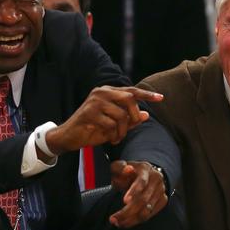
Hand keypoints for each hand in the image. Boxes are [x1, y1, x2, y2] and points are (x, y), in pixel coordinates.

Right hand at [45, 86, 162, 155]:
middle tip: (131, 127)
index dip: (147, 95)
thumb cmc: (92, 130)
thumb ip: (130, 120)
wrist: (68, 137)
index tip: (161, 98)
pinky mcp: (89, 113)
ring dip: (122, 130)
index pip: (131, 91)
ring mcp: (95, 101)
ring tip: (117, 137)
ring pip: (121, 115)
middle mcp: (101, 92)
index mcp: (108, 92)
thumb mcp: (114, 125)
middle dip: (134, 116)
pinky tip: (109, 139)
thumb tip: (147, 114)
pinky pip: (111, 124)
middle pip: (129, 99)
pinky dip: (113, 135)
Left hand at [108, 161, 167, 227]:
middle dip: (127, 211)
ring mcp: (161, 191)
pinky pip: (150, 215)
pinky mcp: (162, 201)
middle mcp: (156, 180)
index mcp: (146, 169)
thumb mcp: (120, 166)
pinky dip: (137, 221)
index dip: (134, 191)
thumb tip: (127, 169)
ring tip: (117, 223)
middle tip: (113, 219)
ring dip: (131, 219)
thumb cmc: (127, 172)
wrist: (145, 174)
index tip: (124, 201)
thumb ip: (119, 167)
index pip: (142, 181)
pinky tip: (126, 222)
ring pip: (147, 210)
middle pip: (143, 200)